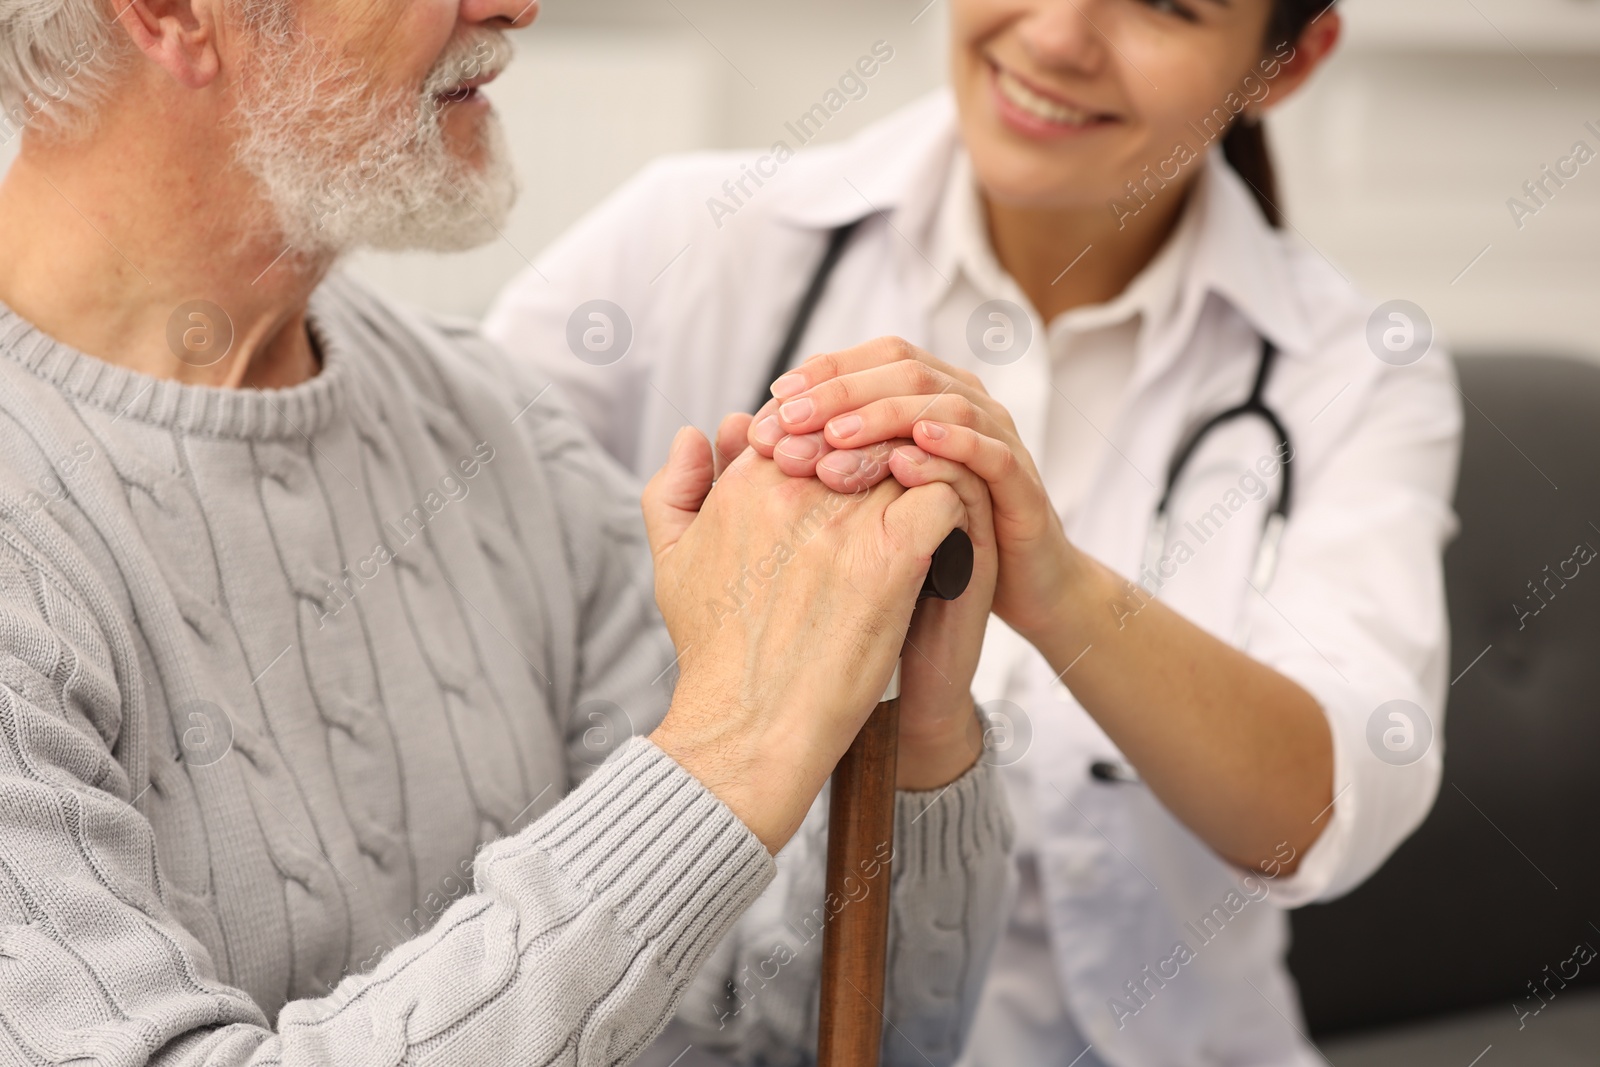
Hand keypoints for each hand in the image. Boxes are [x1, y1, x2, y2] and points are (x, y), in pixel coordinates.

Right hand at [642, 421, 969, 852]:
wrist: (749, 727)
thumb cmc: (715, 655)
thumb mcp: (672, 561)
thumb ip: (675, 488)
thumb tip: (695, 433)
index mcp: (747, 481)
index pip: (810, 423)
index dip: (833, 446)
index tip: (844, 483)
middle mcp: (796, 489)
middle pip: (861, 434)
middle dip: (878, 453)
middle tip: (892, 491)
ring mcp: (845, 520)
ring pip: (907, 456)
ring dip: (919, 476)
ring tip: (920, 511)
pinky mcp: (894, 556)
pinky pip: (944, 495)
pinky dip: (951, 506)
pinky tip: (944, 538)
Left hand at [748, 337, 1081, 644]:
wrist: (980, 627)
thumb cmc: (898, 566)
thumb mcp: (842, 512)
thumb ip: (801, 463)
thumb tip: (728, 428)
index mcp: (920, 403)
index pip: (869, 360)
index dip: (819, 373)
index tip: (770, 404)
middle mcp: (961, 409)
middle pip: (902, 368)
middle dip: (841, 393)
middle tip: (788, 422)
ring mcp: (996, 444)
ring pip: (943, 402)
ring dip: (886, 416)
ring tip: (834, 441)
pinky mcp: (1022, 491)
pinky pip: (990, 454)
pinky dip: (953, 444)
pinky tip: (908, 454)